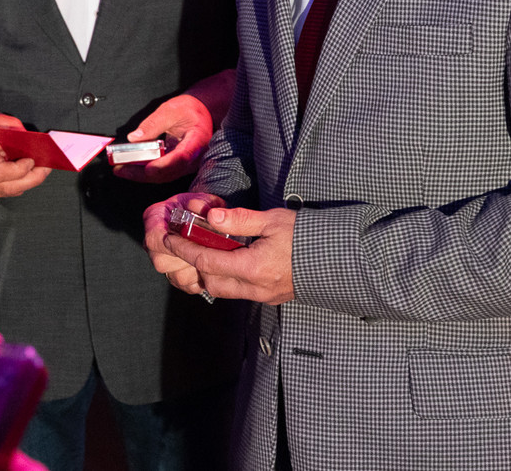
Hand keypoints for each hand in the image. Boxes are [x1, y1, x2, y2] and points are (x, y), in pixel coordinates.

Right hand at [0, 113, 50, 199]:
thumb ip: (17, 130)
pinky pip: (6, 193)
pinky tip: (24, 174)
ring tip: (39, 169)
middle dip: (33, 178)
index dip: (19, 170)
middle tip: (46, 167)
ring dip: (28, 182)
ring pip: (10, 191)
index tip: (31, 160)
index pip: (0, 173)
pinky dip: (18, 184)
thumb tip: (34, 144)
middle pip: (9, 187)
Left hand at [111, 94, 212, 183]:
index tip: (147, 168)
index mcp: (197, 140)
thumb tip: (134, 138)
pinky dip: (145, 171)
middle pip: (169, 171)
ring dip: (140, 174)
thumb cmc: (190, 111)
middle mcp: (194, 157)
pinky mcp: (179, 167)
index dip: (164, 164)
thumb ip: (152, 124)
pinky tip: (129, 167)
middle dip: (142, 173)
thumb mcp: (171, 110)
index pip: (182, 157)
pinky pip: (162, 173)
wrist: (201, 114)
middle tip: (120, 168)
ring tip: (120, 168)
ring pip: (164, 175)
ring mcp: (187, 165)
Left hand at [144, 196, 296, 304]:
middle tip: (181, 243)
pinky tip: (224, 261)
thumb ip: (240, 219)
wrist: (340, 261)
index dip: (184, 249)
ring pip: (223, 290)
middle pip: (210, 281)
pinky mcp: (270, 296)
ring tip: (200, 250)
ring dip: (208, 272)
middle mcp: (255, 287)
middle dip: (192, 263)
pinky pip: (237, 291)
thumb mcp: (274, 221)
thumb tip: (211, 215)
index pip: (206, 262)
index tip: (170, 237)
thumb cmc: (309, 238)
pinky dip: (224, 277)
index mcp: (254, 268)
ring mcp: (264, 295)